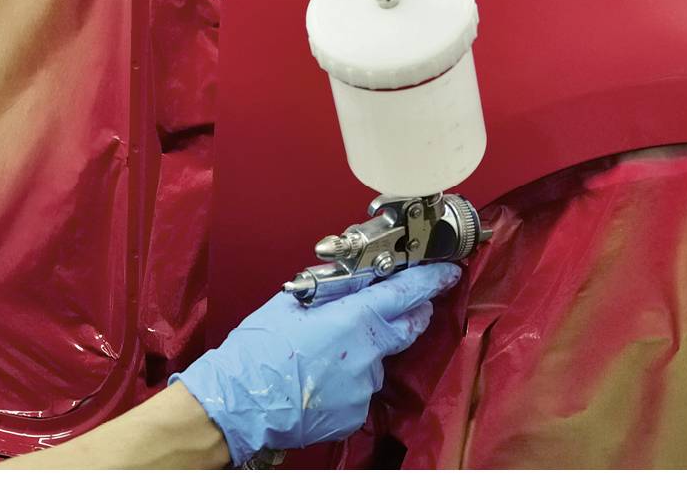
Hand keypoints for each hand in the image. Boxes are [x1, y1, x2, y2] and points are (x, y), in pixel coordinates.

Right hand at [169, 262, 460, 465]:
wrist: (238, 404)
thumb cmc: (258, 352)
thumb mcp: (292, 303)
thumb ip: (330, 289)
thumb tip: (353, 278)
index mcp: (353, 320)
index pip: (405, 294)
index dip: (430, 281)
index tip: (448, 272)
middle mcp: (367, 355)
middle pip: (407, 329)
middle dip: (409, 314)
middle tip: (399, 304)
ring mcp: (363, 387)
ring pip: (377, 360)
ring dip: (363, 351)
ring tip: (322, 353)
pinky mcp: (355, 414)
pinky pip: (360, 388)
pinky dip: (347, 379)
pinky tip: (319, 377)